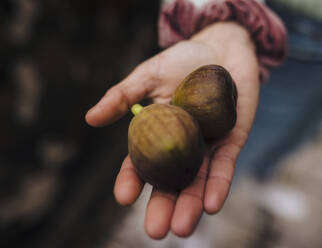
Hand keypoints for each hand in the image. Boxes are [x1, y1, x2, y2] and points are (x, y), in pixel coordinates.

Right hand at [85, 22, 259, 238]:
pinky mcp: (231, 141)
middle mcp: (181, 145)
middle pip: (169, 180)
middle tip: (154, 231)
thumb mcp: (148, 75)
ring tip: (182, 229)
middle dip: (163, 206)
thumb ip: (123, 96)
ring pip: (196, 181)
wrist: (222, 48)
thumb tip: (90, 118)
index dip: (131, 180)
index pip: (140, 161)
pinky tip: (210, 204)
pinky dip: (218, 185)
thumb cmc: (183, 60)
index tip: (123, 197)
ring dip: (190, 205)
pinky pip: (224, 167)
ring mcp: (206, 145)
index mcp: (157, 132)